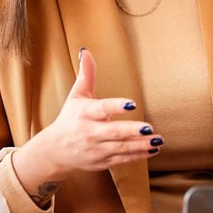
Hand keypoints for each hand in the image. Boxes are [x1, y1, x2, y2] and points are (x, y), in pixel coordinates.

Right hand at [12, 48, 162, 198]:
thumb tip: (86, 51)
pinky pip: (122, 159)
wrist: (55, 150)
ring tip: (157, 139)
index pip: (101, 109)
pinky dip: (138, 155)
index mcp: (83, 113)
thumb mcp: (76, 95)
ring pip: (121, 147)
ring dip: (140, 144)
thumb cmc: (69, 118)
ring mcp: (96, 149)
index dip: (116, 106)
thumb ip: (86, 74)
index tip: (132, 104)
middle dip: (132, 130)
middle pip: (113, 131)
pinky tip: (152, 149)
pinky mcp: (102, 161)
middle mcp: (89, 132)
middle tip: (149, 127)